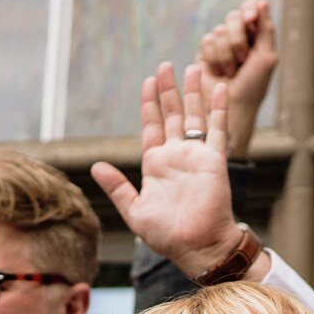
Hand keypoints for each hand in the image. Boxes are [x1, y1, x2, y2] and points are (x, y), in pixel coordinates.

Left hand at [92, 62, 253, 280]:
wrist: (197, 247)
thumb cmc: (167, 236)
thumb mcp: (135, 211)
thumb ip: (117, 187)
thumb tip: (96, 166)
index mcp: (155, 165)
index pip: (151, 127)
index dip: (149, 104)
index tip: (147, 82)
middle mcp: (176, 156)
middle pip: (171, 115)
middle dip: (167, 91)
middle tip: (164, 66)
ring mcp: (196, 156)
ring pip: (193, 116)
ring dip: (192, 93)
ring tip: (190, 68)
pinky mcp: (214, 160)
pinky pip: (218, 129)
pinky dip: (217, 108)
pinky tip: (218, 88)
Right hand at [194, 0, 276, 157]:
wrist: (230, 106)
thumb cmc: (253, 86)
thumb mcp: (267, 57)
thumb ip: (266, 29)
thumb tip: (262, 1)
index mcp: (258, 35)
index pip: (252, 7)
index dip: (249, 9)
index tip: (250, 18)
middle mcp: (239, 36)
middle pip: (234, 16)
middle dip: (239, 38)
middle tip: (243, 59)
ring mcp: (221, 43)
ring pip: (219, 30)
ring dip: (227, 54)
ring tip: (231, 72)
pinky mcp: (205, 52)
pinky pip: (206, 41)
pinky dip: (215, 57)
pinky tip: (218, 72)